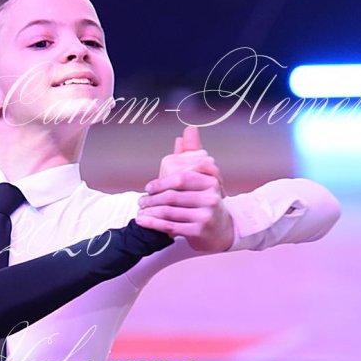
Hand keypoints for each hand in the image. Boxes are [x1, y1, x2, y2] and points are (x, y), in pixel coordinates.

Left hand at [135, 126, 233, 251]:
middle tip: (140, 201)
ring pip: (169, 211)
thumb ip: (193, 153)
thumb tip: (189, 129)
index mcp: (211, 182)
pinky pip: (170, 226)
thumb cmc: (207, 201)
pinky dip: (153, 224)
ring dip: (150, 211)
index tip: (148, 188)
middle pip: (172, 196)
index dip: (161, 182)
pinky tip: (143, 221)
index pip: (180, 178)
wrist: (220, 231)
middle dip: (152, 199)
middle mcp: (211, 198)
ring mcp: (205, 216)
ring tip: (140, 211)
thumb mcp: (202, 178)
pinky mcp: (198, 231)